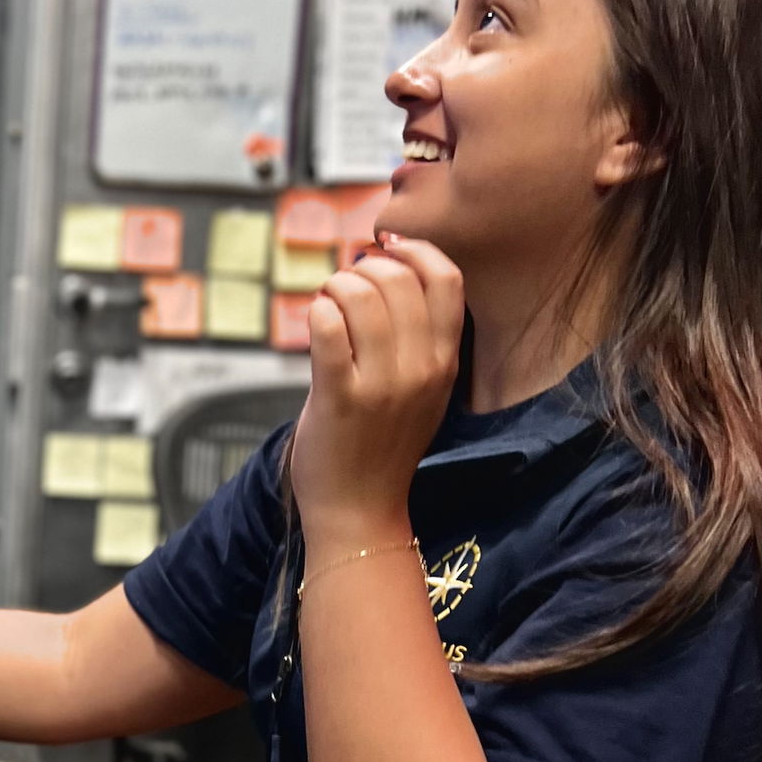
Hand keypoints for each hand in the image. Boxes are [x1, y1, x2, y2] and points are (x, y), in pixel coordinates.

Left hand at [290, 236, 462, 542]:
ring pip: (360, 294)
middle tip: (344, 288)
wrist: (360, 510)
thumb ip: (417, 339)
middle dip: (363, 269)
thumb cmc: (382, 444)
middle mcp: (420, 370)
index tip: (386, 252)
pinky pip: (326, 327)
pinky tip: (314, 322)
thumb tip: (388, 269)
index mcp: (446, 362)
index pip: (447, 280)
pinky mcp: (339, 398)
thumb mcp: (423, 391)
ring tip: (326, 304)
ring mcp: (381, 385)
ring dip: (334, 287)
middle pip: (398, 278)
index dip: (414, 251)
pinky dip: (316, 312)